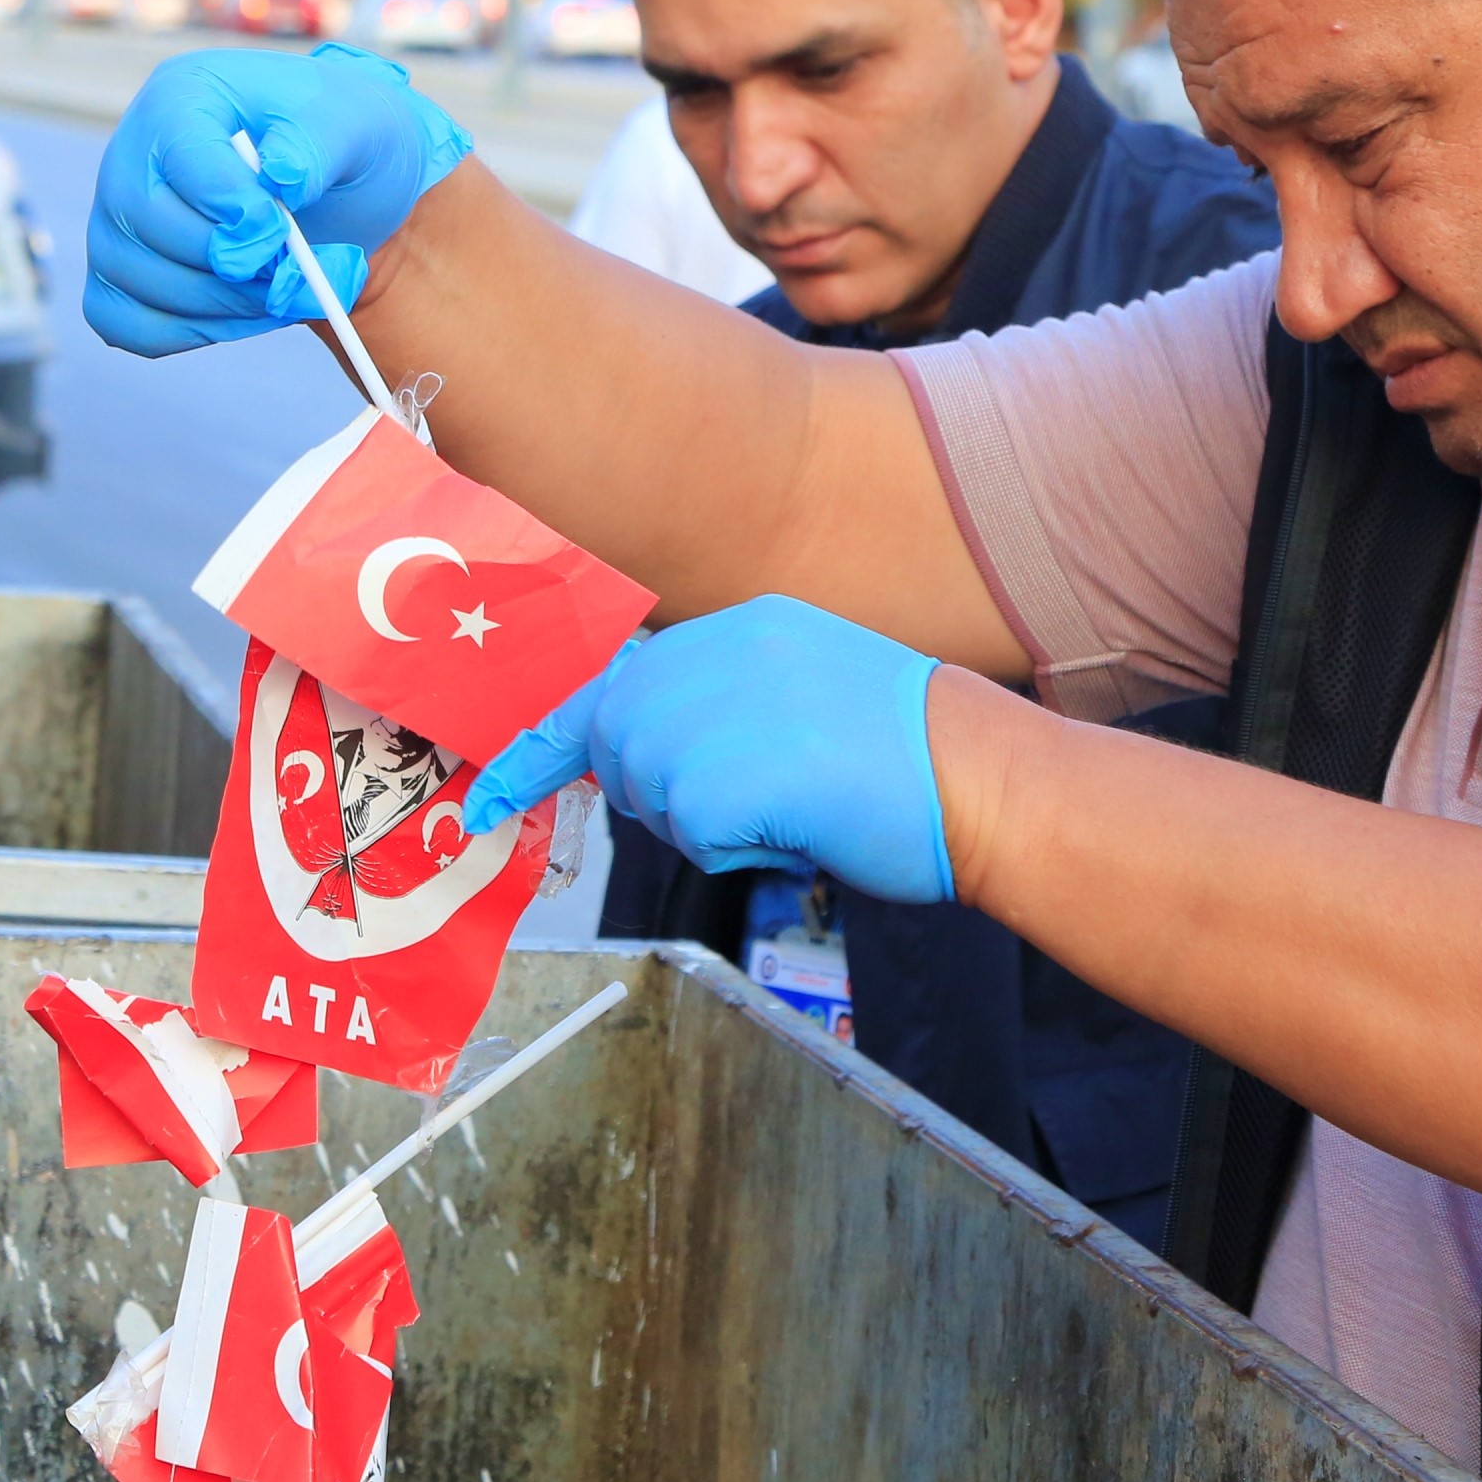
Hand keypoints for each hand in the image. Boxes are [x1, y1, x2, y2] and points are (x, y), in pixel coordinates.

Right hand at [85, 46, 473, 355]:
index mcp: (183, 95)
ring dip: (222, 304)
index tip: (281, 232)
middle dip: (230, 264)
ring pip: (136, 279)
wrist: (342, 191)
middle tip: (297, 275)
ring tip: (286, 291)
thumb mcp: (360, 121)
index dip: (229, 204)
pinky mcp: (120, 274)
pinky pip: (126, 323)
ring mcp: (117, 216)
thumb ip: (320, 143)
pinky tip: (246, 312)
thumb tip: (281, 175)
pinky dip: (190, 332)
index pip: (179, 155)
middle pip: (146, 221)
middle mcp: (133, 153)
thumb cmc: (342, 145)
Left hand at [461, 597, 951, 906]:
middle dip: (660, 791)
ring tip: (795, 807)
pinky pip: (691, 835)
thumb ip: (729, 701)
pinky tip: (800, 830)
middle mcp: (720, 652)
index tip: (495, 788)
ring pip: (651, 792)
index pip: (616, 676)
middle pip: (620, 740)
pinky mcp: (727, 777)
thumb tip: (647, 751)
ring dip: (709, 824)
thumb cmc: (911, 760)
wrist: (986, 782)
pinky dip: (738, 853)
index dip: (550, 739)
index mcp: (743, 628)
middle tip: (750, 804)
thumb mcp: (809, 690)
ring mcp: (720, 710)